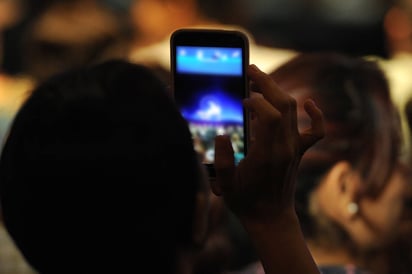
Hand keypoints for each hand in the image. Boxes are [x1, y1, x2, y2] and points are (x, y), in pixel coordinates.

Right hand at [212, 64, 323, 222]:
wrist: (271, 218)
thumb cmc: (246, 202)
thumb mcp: (226, 186)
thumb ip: (221, 161)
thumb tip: (221, 135)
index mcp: (267, 154)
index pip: (269, 115)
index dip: (255, 101)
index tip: (241, 101)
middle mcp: (285, 147)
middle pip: (283, 104)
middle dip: (266, 82)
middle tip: (250, 70)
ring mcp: (295, 148)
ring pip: (293, 109)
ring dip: (278, 90)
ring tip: (260, 80)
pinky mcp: (299, 151)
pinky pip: (315, 130)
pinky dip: (315, 114)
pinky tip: (309, 103)